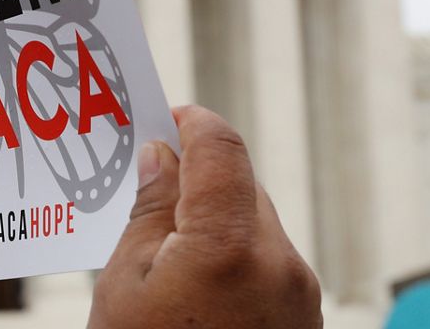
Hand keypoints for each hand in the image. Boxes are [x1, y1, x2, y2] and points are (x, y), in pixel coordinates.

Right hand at [88, 105, 321, 327]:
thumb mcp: (124, 285)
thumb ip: (148, 211)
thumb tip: (162, 156)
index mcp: (227, 246)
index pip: (219, 147)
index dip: (190, 123)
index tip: (164, 121)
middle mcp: (278, 264)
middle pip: (239, 186)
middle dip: (196, 181)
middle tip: (150, 194)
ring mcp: (298, 294)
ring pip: (254, 224)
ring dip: (217, 223)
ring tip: (169, 258)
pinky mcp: (304, 316)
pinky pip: (268, 264)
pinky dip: (236, 260)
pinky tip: (198, 287)